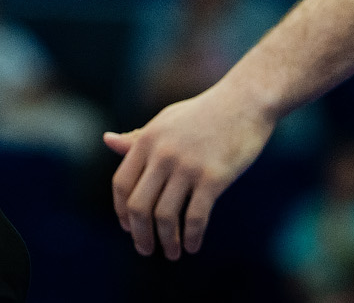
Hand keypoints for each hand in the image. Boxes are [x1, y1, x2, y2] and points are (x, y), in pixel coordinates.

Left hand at [103, 81, 272, 258]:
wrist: (245, 101)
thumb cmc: (204, 112)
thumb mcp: (166, 120)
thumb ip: (138, 137)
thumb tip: (107, 141)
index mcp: (147, 139)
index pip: (122, 184)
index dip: (121, 211)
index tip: (128, 227)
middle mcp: (162, 154)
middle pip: (138, 206)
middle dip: (139, 234)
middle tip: (145, 249)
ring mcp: (187, 166)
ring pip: (165, 217)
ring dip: (166, 242)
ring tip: (172, 253)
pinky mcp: (214, 177)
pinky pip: (196, 217)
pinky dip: (192, 237)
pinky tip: (193, 246)